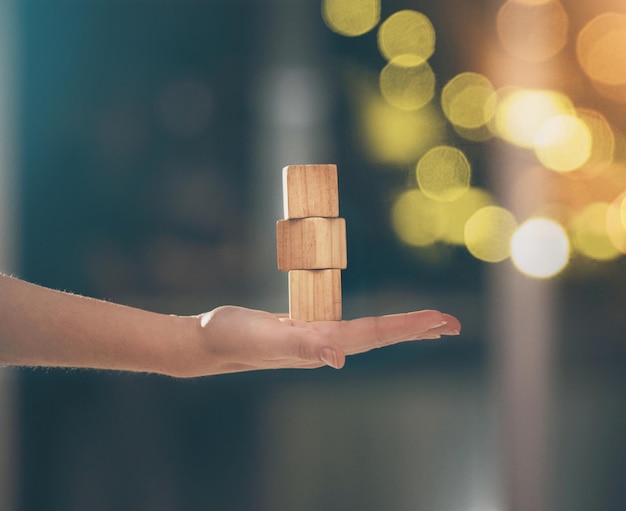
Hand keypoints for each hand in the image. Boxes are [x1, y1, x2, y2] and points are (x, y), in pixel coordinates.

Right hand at [183, 306, 460, 376]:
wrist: (208, 343)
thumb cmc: (232, 338)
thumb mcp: (264, 337)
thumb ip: (301, 346)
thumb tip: (339, 358)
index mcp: (323, 344)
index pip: (375, 334)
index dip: (408, 326)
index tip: (441, 320)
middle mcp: (325, 344)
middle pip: (380, 336)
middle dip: (416, 329)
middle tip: (452, 323)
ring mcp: (316, 338)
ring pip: (367, 333)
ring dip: (397, 328)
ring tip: (425, 325)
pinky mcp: (305, 330)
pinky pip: (347, 326)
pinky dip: (368, 324)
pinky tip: (370, 325)